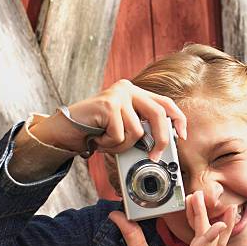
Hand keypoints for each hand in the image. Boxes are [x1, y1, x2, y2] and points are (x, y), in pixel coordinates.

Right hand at [31, 79, 186, 160]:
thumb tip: (163, 145)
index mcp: (135, 93)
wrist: (64, 131)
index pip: (165, 103)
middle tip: (154, 156)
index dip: (177, 119)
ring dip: (123, 146)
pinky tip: (99, 140)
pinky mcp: (108, 105)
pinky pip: (120, 135)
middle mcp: (128, 89)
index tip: (182, 135)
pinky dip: (110, 145)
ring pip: (137, 131)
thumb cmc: (95, 132)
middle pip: (158, 114)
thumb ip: (142, 129)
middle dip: (160, 139)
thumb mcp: (124, 128)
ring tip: (108, 143)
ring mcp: (118, 95)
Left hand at [110, 191, 235, 245]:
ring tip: (200, 199)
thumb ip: (132, 233)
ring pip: (208, 241)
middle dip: (206, 213)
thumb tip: (118, 215)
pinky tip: (216, 226)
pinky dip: (209, 238)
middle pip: (211, 237)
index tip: (194, 199)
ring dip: (205, 218)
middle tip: (199, 192)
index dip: (201, 217)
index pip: (203, 237)